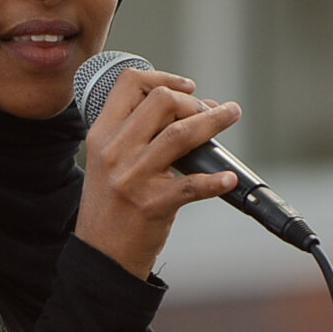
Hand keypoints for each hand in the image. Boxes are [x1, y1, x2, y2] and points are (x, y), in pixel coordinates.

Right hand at [75, 66, 241, 277]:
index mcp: (102, 134)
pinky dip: (215, 180)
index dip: (163, 77)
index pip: (129, 84)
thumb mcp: (111, 162)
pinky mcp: (152, 204)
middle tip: (210, 111)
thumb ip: (142, 134)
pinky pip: (192, 186)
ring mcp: (133, 177)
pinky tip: (228, 178)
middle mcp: (115, 150)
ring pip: (181, 134)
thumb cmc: (113, 205)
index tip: (187, 86)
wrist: (101, 255)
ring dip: (214, 121)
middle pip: (161, 101)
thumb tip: (198, 108)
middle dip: (193, 101)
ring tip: (231, 115)